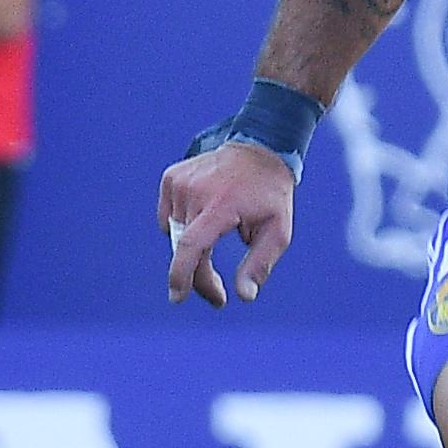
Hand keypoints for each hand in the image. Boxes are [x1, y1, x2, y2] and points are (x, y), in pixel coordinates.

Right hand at [159, 140, 296, 306]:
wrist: (259, 150)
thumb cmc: (270, 196)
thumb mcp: (278, 232)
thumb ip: (260, 265)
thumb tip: (245, 296)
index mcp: (221, 205)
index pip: (191, 244)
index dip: (181, 274)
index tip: (178, 297)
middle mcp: (195, 192)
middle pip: (184, 248)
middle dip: (198, 276)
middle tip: (217, 295)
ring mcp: (180, 182)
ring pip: (175, 235)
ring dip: (193, 250)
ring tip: (218, 242)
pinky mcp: (171, 178)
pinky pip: (169, 217)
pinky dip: (182, 227)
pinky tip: (204, 220)